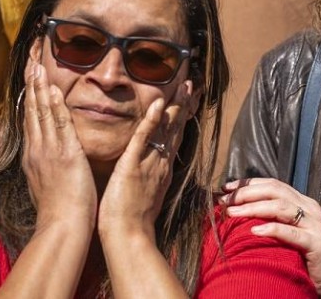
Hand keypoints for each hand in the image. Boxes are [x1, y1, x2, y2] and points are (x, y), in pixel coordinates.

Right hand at [21, 59, 96, 234]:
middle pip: (32, 109)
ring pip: (42, 113)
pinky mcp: (65, 156)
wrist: (61, 227)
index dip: (31, 95)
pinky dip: (55, 107)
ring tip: (38, 65)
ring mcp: (48, 152)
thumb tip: (45, 154)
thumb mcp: (47, 181)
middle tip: (32, 59)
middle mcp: (37, 150)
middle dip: (32, 83)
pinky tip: (53, 90)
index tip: (31, 74)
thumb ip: (45, 164)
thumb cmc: (59, 210)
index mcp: (33, 155)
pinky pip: (59, 126)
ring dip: (41, 88)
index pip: (31, 118)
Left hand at [98, 81, 191, 240]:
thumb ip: (150, 177)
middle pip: (176, 129)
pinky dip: (151, 121)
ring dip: (174, 107)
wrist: (129, 237)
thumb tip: (151, 169)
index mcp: (163, 169)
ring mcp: (150, 164)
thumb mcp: (146, 193)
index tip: (188, 99)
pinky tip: (158, 105)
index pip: (175, 137)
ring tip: (182, 87)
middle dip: (184, 105)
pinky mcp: (133, 166)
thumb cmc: (132, 220)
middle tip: (191, 84)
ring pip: (166, 130)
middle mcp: (161, 163)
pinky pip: (143, 139)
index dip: (181, 117)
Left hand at [221, 178, 320, 298]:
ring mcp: (314, 224)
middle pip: (274, 191)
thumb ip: (277, 220)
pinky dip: (271, 229)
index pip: (273, 184)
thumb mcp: (294, 232)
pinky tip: (255, 230)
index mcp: (302, 203)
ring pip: (281, 207)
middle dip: (247, 193)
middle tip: (226, 200)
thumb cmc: (311, 257)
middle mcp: (309, 208)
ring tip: (233, 213)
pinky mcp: (316, 243)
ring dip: (253, 208)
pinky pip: (291, 233)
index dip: (249, 184)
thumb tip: (244, 213)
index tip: (227, 188)